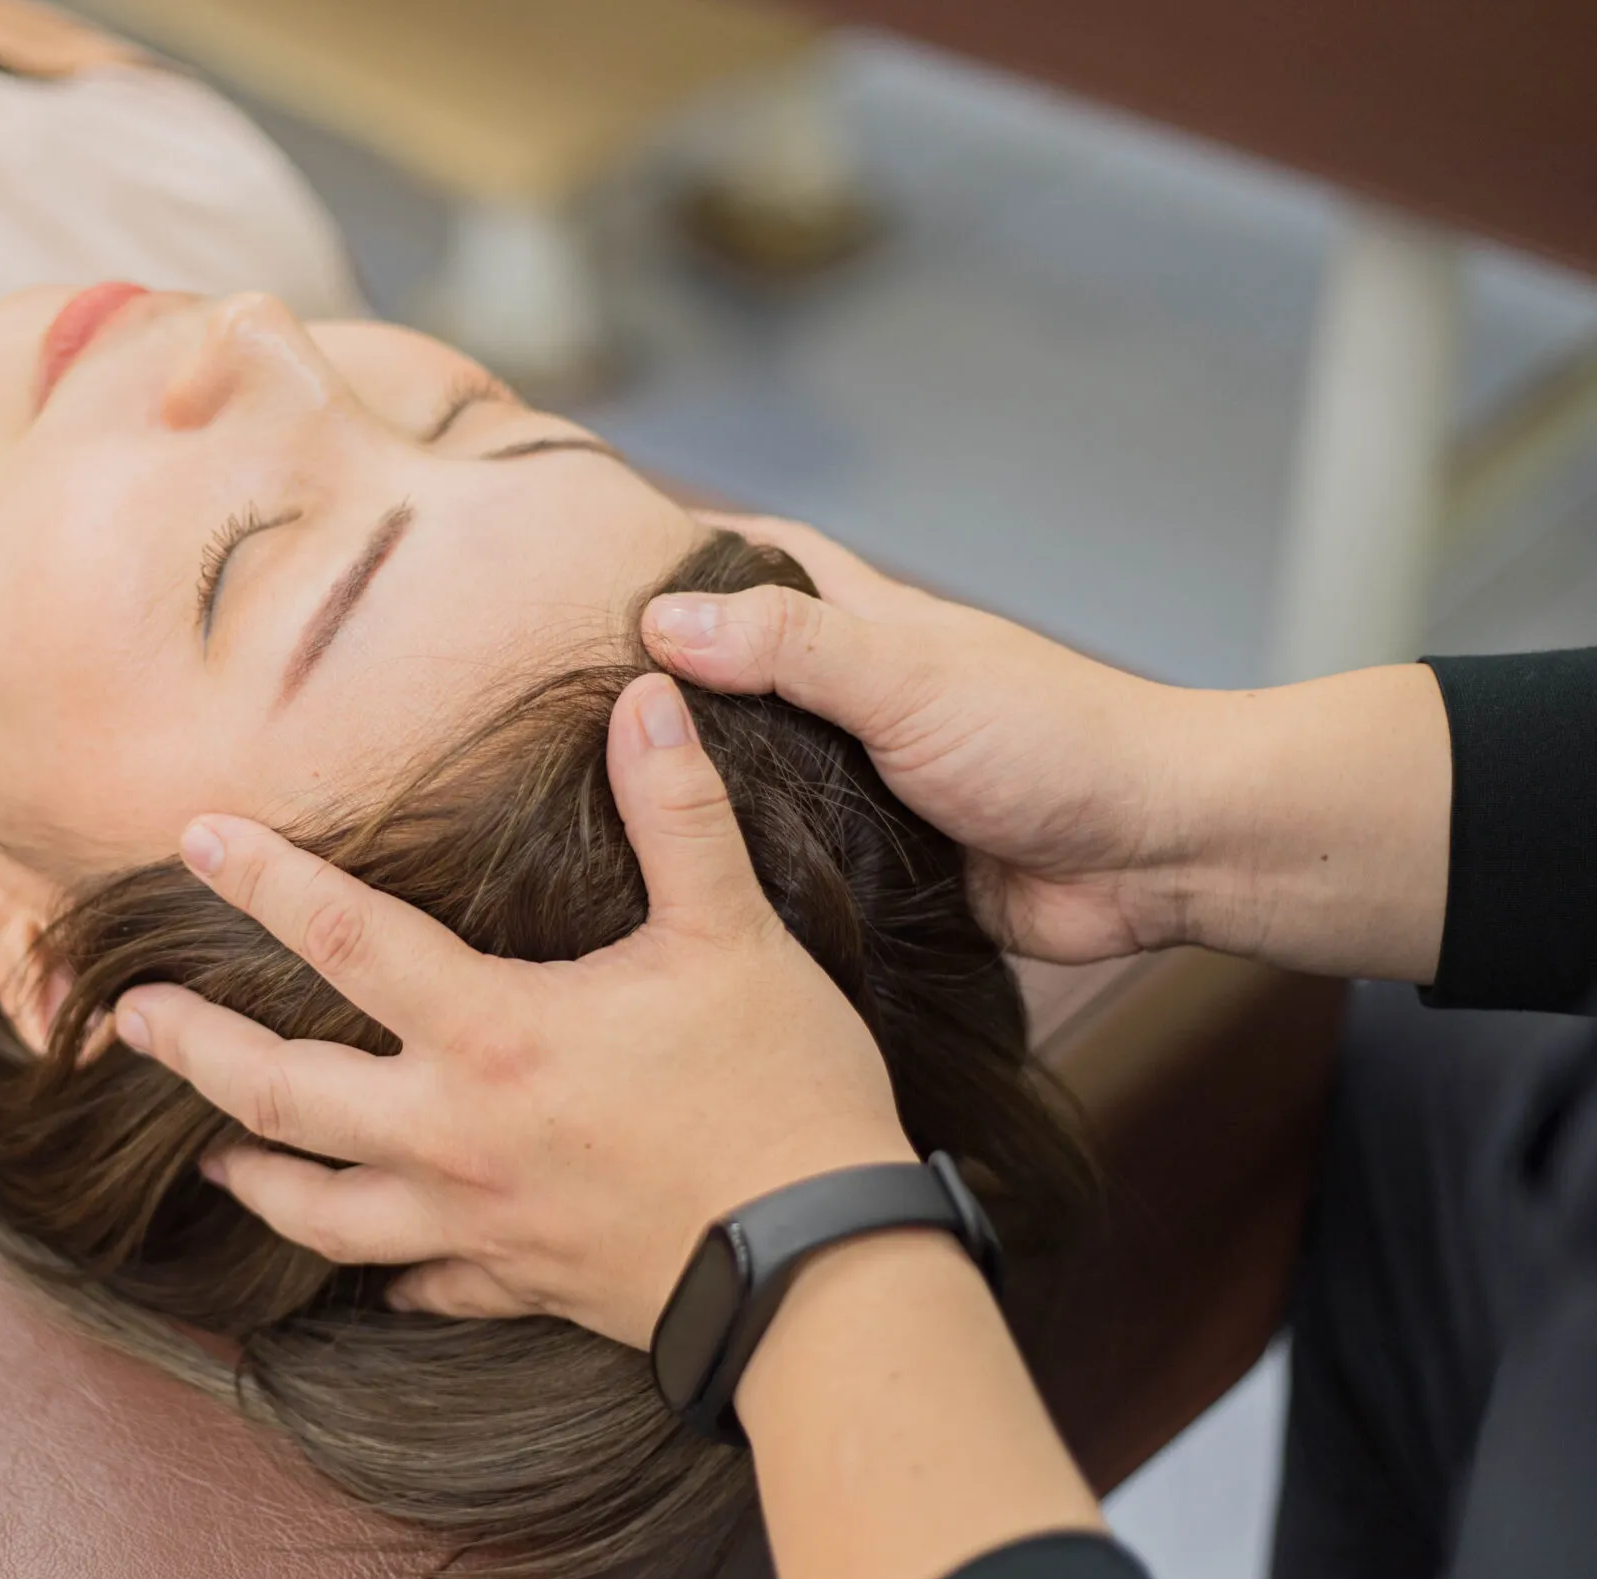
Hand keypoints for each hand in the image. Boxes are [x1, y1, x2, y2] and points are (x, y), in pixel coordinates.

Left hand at [111, 674, 914, 1351]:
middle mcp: (453, 1131)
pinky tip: (364, 1267)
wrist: (822, 1266)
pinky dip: (377, 1274)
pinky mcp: (513, 1284)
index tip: (193, 839)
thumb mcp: (735, 934)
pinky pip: (414, 1287)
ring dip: (253, 1175)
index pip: (345, 937)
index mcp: (493, 1031)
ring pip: (319, 1208)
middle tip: (126, 1019)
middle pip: (280, 1090)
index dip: (263, 880)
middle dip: (194, 1049)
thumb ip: (678, 813)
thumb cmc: (782, 1091)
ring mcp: (472, 1221)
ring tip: (208, 1152)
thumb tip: (644, 694)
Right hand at [659, 516, 1451, 980]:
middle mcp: (858, 702)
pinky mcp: (880, 869)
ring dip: (694, 788)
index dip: (686, 550)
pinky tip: (674, 889)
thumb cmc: (1054, 741)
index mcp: (867, 630)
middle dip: (663, 682)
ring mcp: (867, 787)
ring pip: (757, 777)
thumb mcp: (907, 678)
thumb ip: (789, 648)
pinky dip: (741, 870)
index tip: (592, 557)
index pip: (764, 561)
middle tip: (556, 705)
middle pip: (739, 675)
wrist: (1160, 856)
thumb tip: (660, 621)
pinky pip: (790, 865)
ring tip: (581, 807)